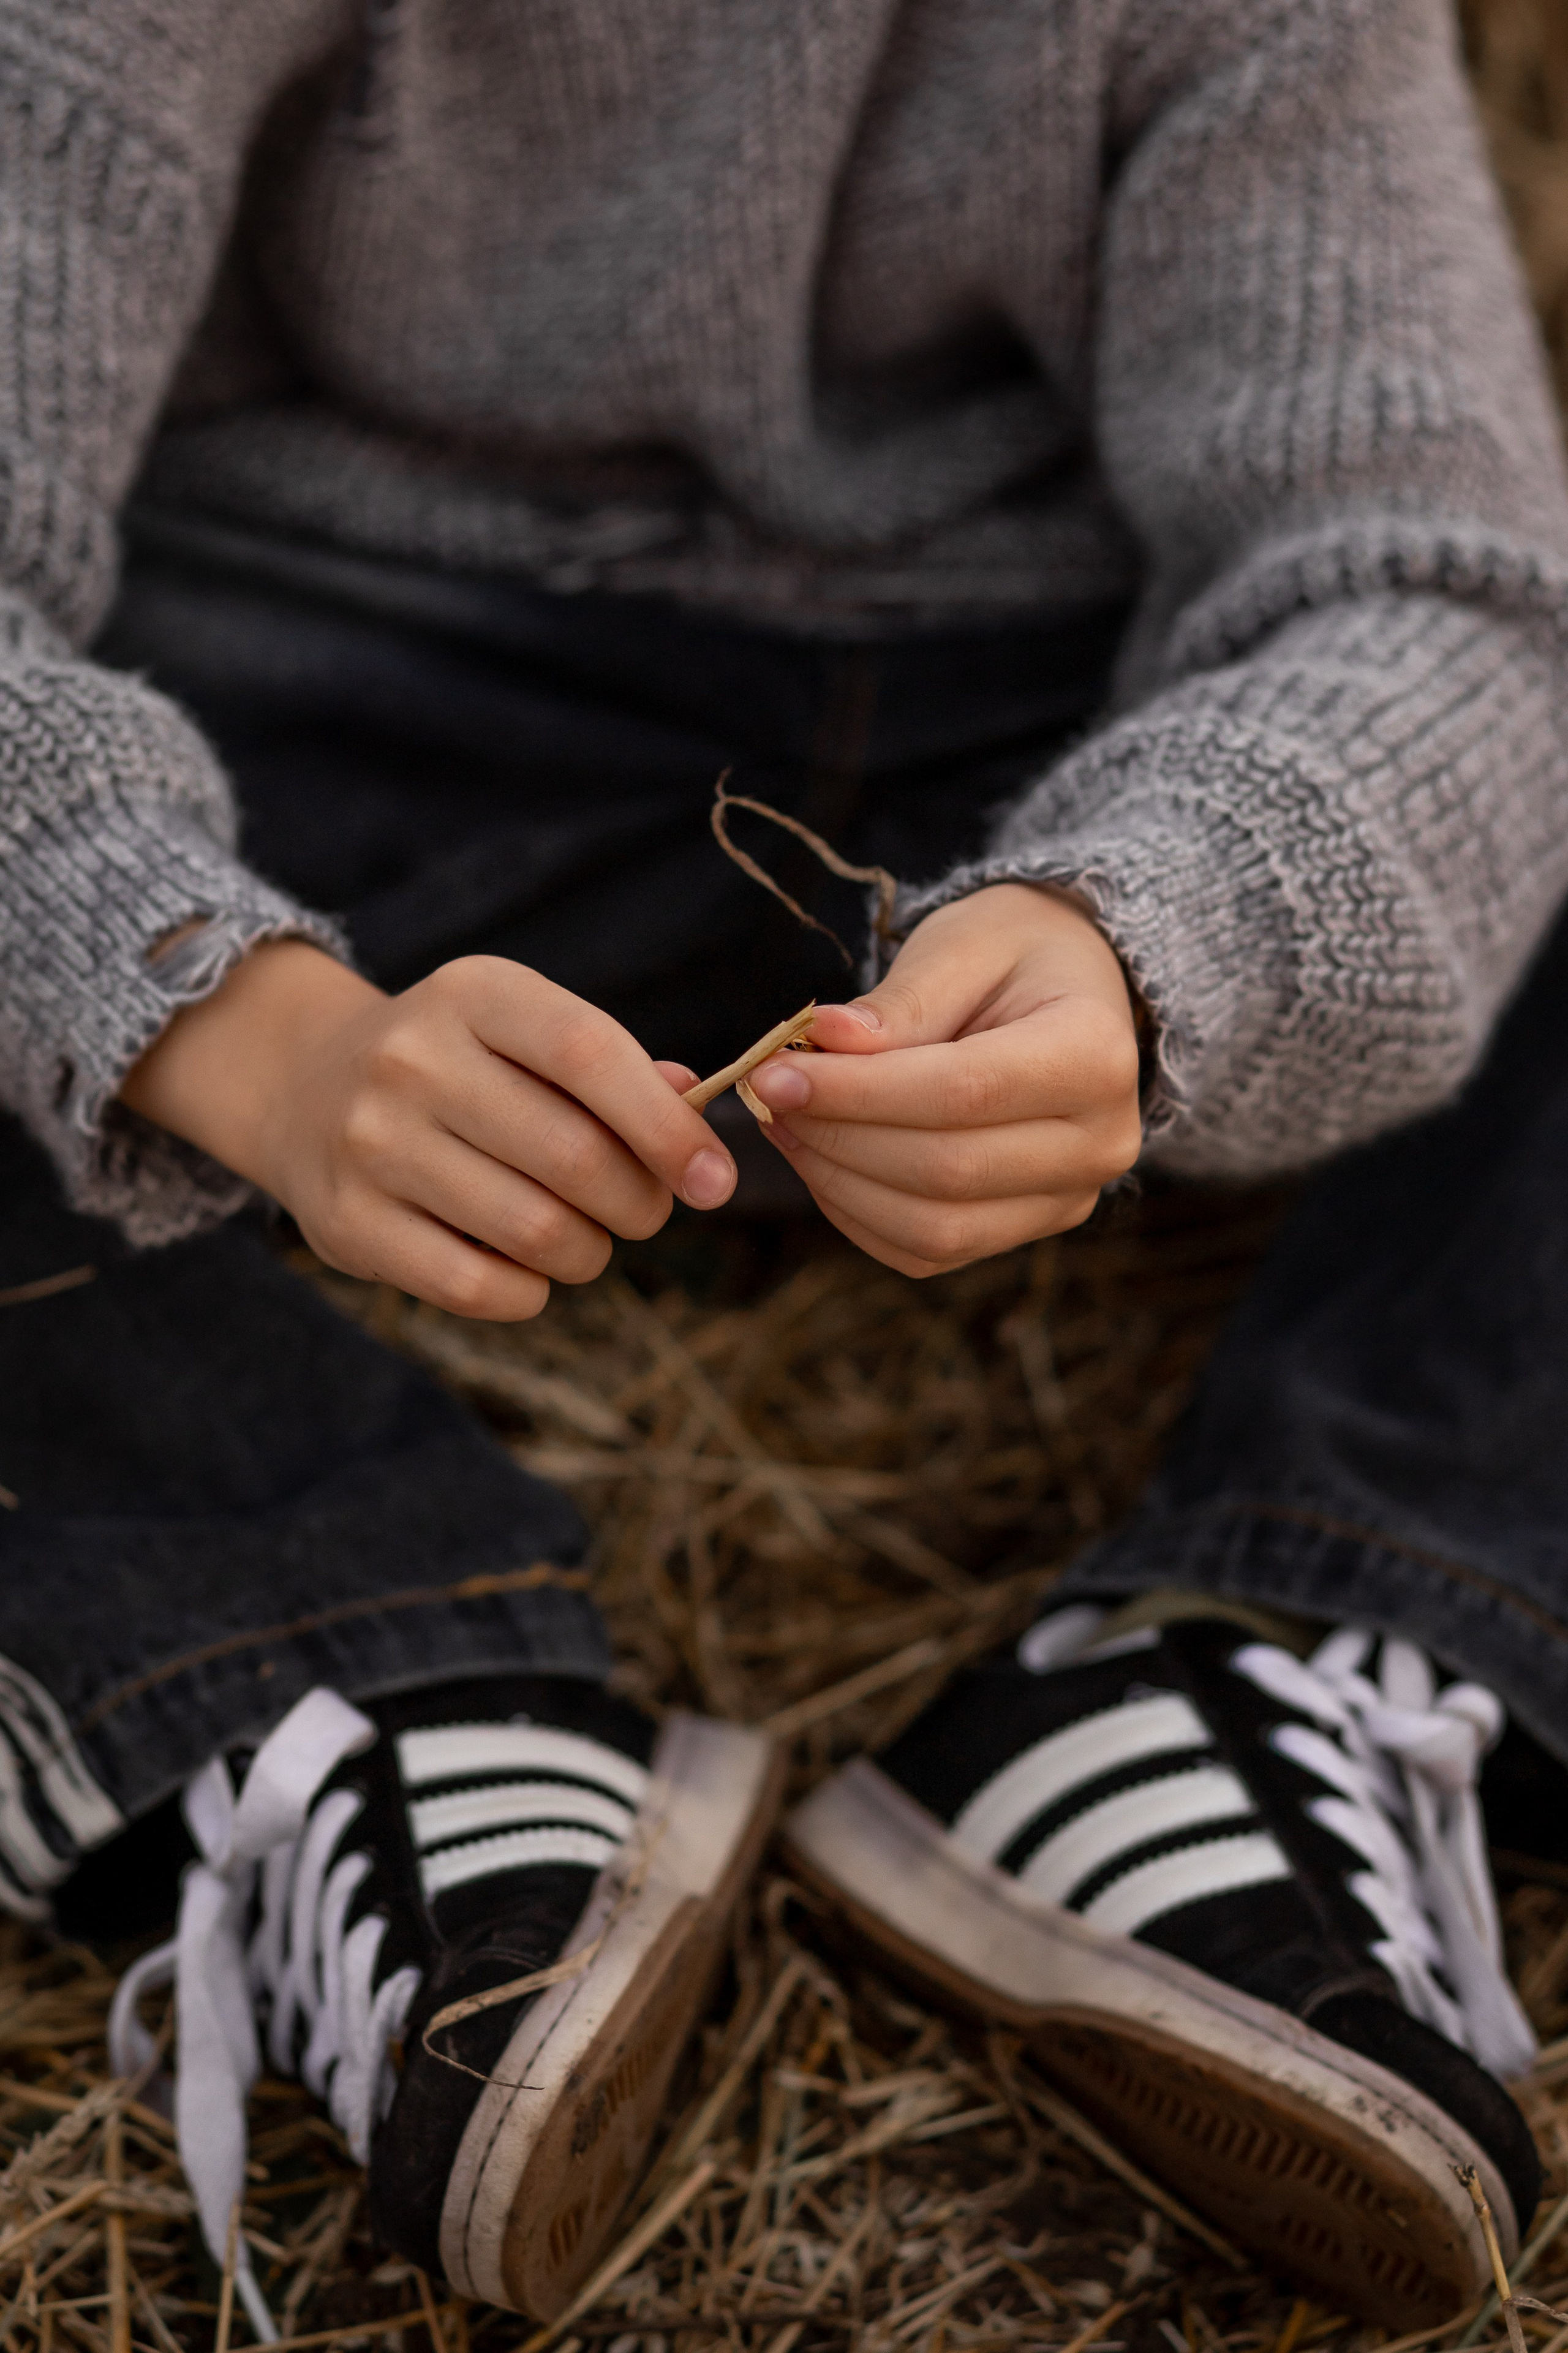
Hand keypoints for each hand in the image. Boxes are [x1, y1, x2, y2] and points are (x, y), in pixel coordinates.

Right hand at [120, 943, 735, 1319]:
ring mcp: (370, 1142)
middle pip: (574, 1157)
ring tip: (587, 1240)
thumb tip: (696, 1110)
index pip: (591, 1054)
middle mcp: (412, 1060)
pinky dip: (530, 1293)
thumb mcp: (523, 1032)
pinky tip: (531, 1272)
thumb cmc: (458, 1064)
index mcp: (473, 993)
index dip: (667, 1126)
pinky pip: (478, 1285)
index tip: (715, 1181)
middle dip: (639, 1203)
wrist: (302, 1086)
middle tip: (645, 1211)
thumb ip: (616, 1068)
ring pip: (536, 1230)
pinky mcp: (347, 1222)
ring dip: (590, 1252)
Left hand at [746, 883, 1141, 1275]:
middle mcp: (1100, 1143)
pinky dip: (857, 1214)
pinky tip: (820, 1159)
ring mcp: (1067, 1200)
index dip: (858, 1093)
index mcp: (1097, 1055)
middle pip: (946, 1171)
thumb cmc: (1015, 955)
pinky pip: (927, 1253)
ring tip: (785, 1124)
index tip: (777, 1073)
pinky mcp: (1024, 1231)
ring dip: (838, 1183)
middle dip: (838, 1137)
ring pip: (933, 1230)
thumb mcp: (964, 945)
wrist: (1072, 994)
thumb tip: (821, 1042)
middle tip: (768, 1094)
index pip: (964, 1093)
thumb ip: (900, 1002)